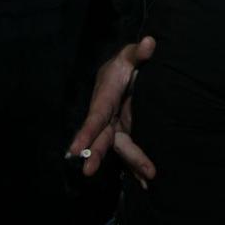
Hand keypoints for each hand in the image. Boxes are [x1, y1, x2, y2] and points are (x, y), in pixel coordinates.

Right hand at [67, 37, 156, 177]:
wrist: (127, 72)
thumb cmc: (127, 62)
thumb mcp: (132, 55)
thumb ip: (140, 52)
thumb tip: (149, 42)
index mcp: (105, 96)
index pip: (95, 116)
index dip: (85, 133)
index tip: (74, 150)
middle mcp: (107, 116)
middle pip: (103, 138)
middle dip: (97, 155)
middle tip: (88, 173)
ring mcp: (117, 126)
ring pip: (119, 148)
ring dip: (131, 163)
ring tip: (146, 180)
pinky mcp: (127, 132)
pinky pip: (130, 151)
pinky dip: (136, 166)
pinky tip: (145, 182)